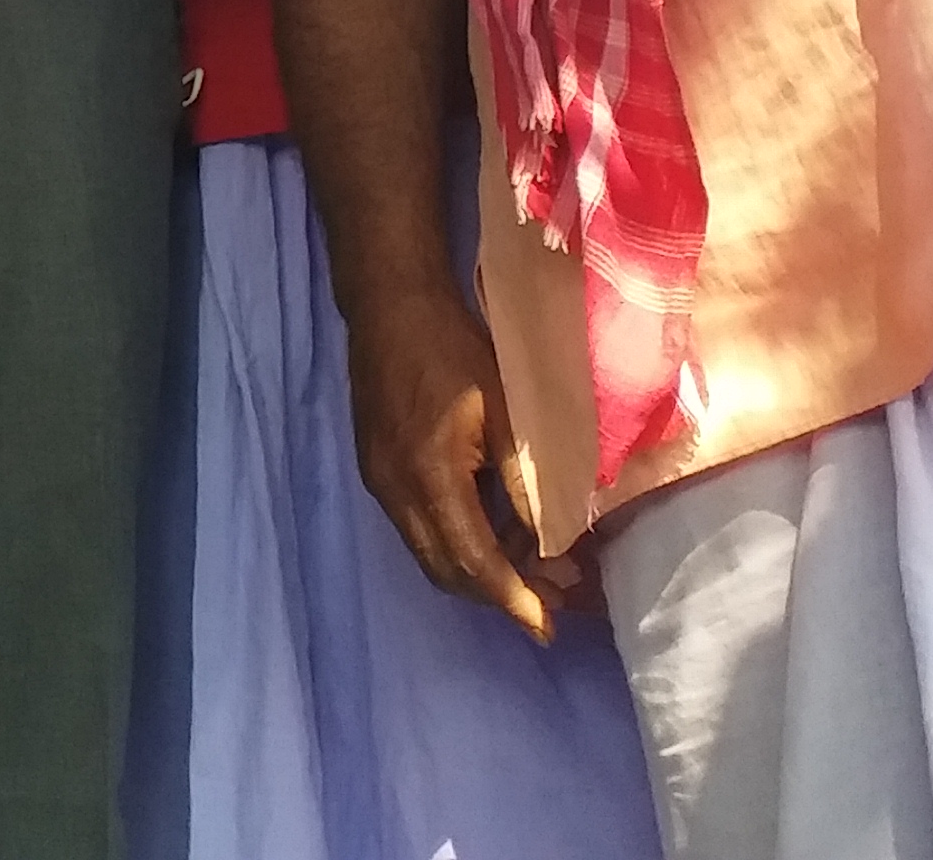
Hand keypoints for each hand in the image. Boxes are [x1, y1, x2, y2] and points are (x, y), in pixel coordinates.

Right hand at [341, 282, 569, 642]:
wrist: (388, 305)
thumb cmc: (452, 346)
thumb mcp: (504, 407)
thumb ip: (524, 475)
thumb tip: (555, 536)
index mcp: (429, 475)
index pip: (473, 560)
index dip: (512, 598)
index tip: (545, 627)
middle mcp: (396, 491)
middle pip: (445, 571)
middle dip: (499, 596)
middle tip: (552, 604)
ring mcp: (380, 483)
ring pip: (429, 554)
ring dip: (478, 573)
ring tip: (532, 572)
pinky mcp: (377, 471)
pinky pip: (418, 529)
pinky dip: (458, 543)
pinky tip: (495, 531)